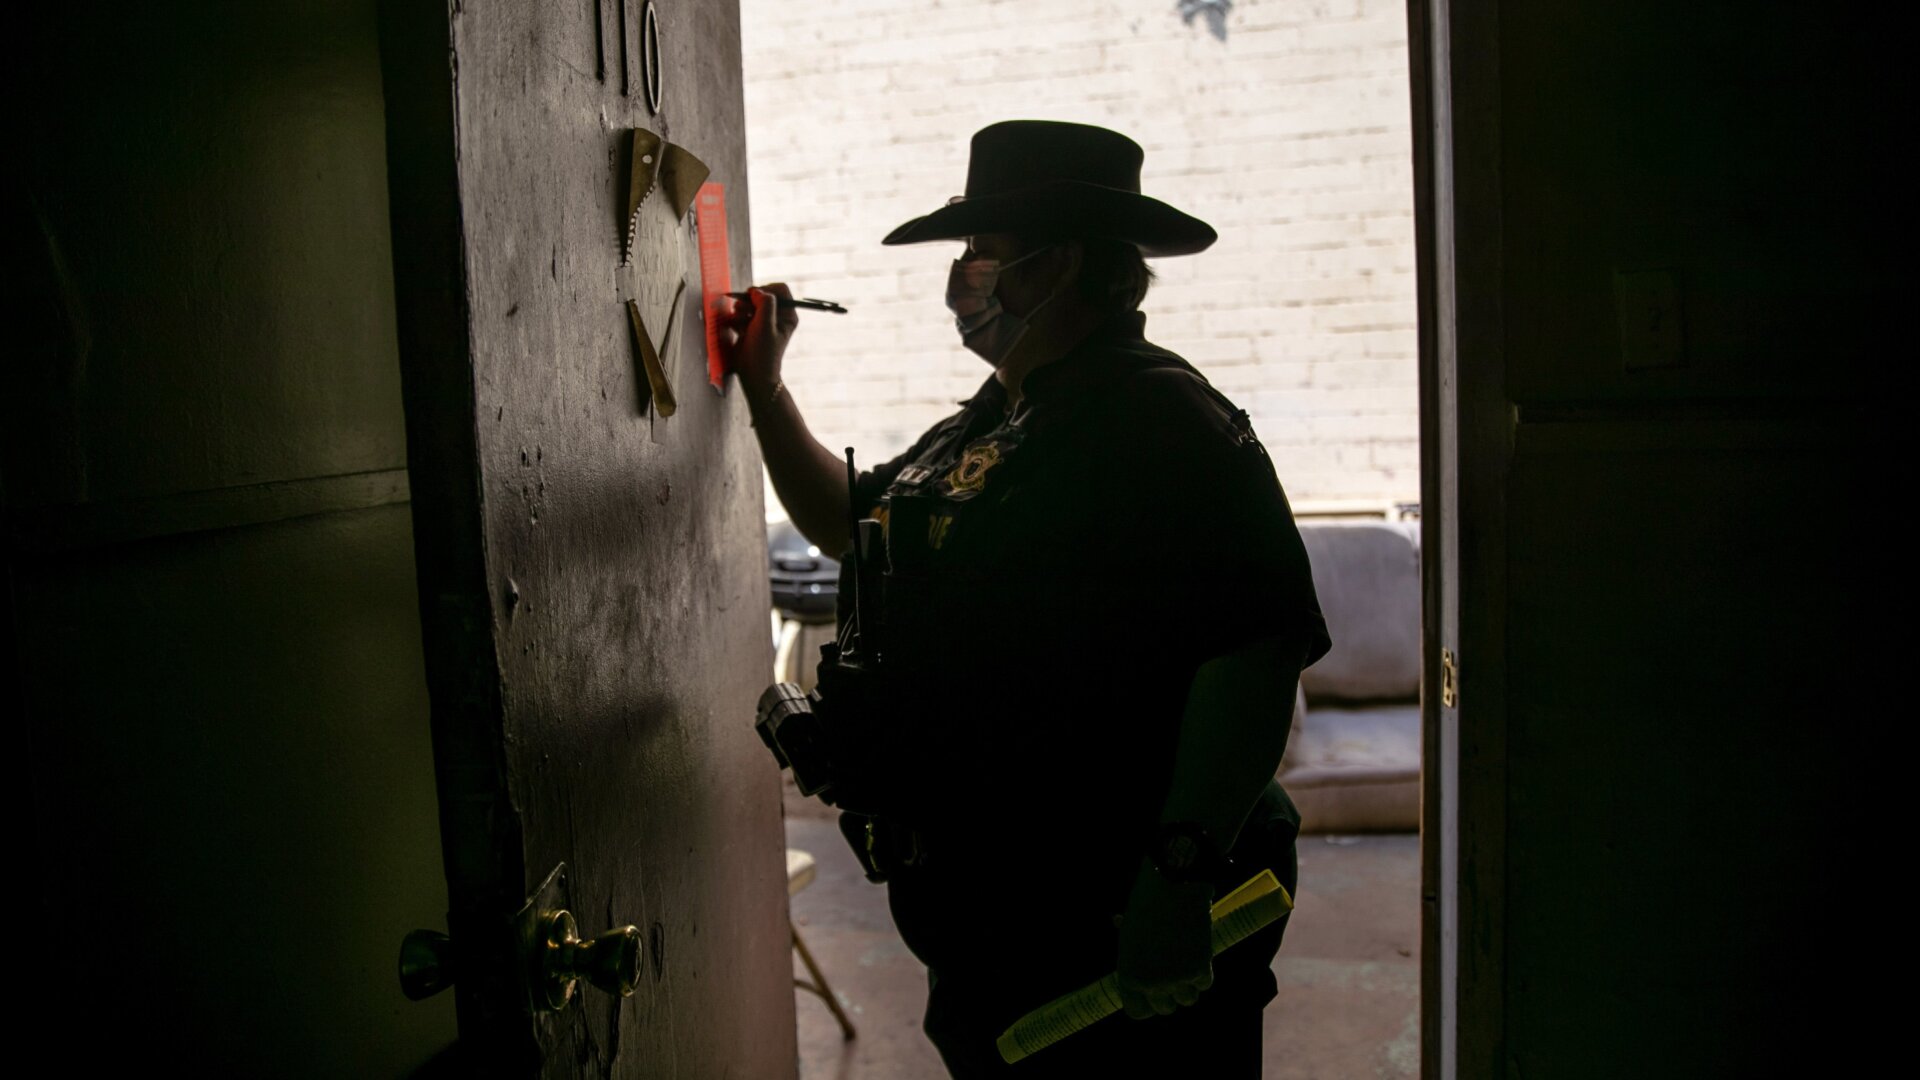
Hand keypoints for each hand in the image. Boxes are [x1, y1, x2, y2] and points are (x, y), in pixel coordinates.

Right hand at [719, 281, 797, 403]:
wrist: (752, 374)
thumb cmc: (763, 352)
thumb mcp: (766, 325)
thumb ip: (765, 303)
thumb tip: (756, 291)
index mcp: (788, 314)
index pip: (780, 289)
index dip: (766, 289)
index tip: (755, 298)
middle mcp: (777, 316)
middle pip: (762, 294)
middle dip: (749, 301)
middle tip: (742, 311)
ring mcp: (763, 322)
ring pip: (749, 303)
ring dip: (740, 310)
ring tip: (738, 321)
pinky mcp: (750, 328)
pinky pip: (741, 314)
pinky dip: (736, 319)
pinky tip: (735, 329)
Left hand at [1114, 860, 1213, 1018]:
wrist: (1172, 884)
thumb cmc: (1147, 905)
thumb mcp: (1129, 935)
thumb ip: (1133, 960)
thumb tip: (1135, 975)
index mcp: (1128, 976)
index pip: (1137, 1012)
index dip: (1148, 1003)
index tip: (1156, 993)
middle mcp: (1150, 983)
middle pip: (1166, 1009)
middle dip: (1171, 993)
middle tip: (1174, 970)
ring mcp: (1175, 979)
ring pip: (1188, 1000)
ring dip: (1189, 983)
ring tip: (1185, 957)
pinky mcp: (1199, 970)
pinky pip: (1204, 983)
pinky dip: (1204, 969)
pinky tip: (1197, 948)